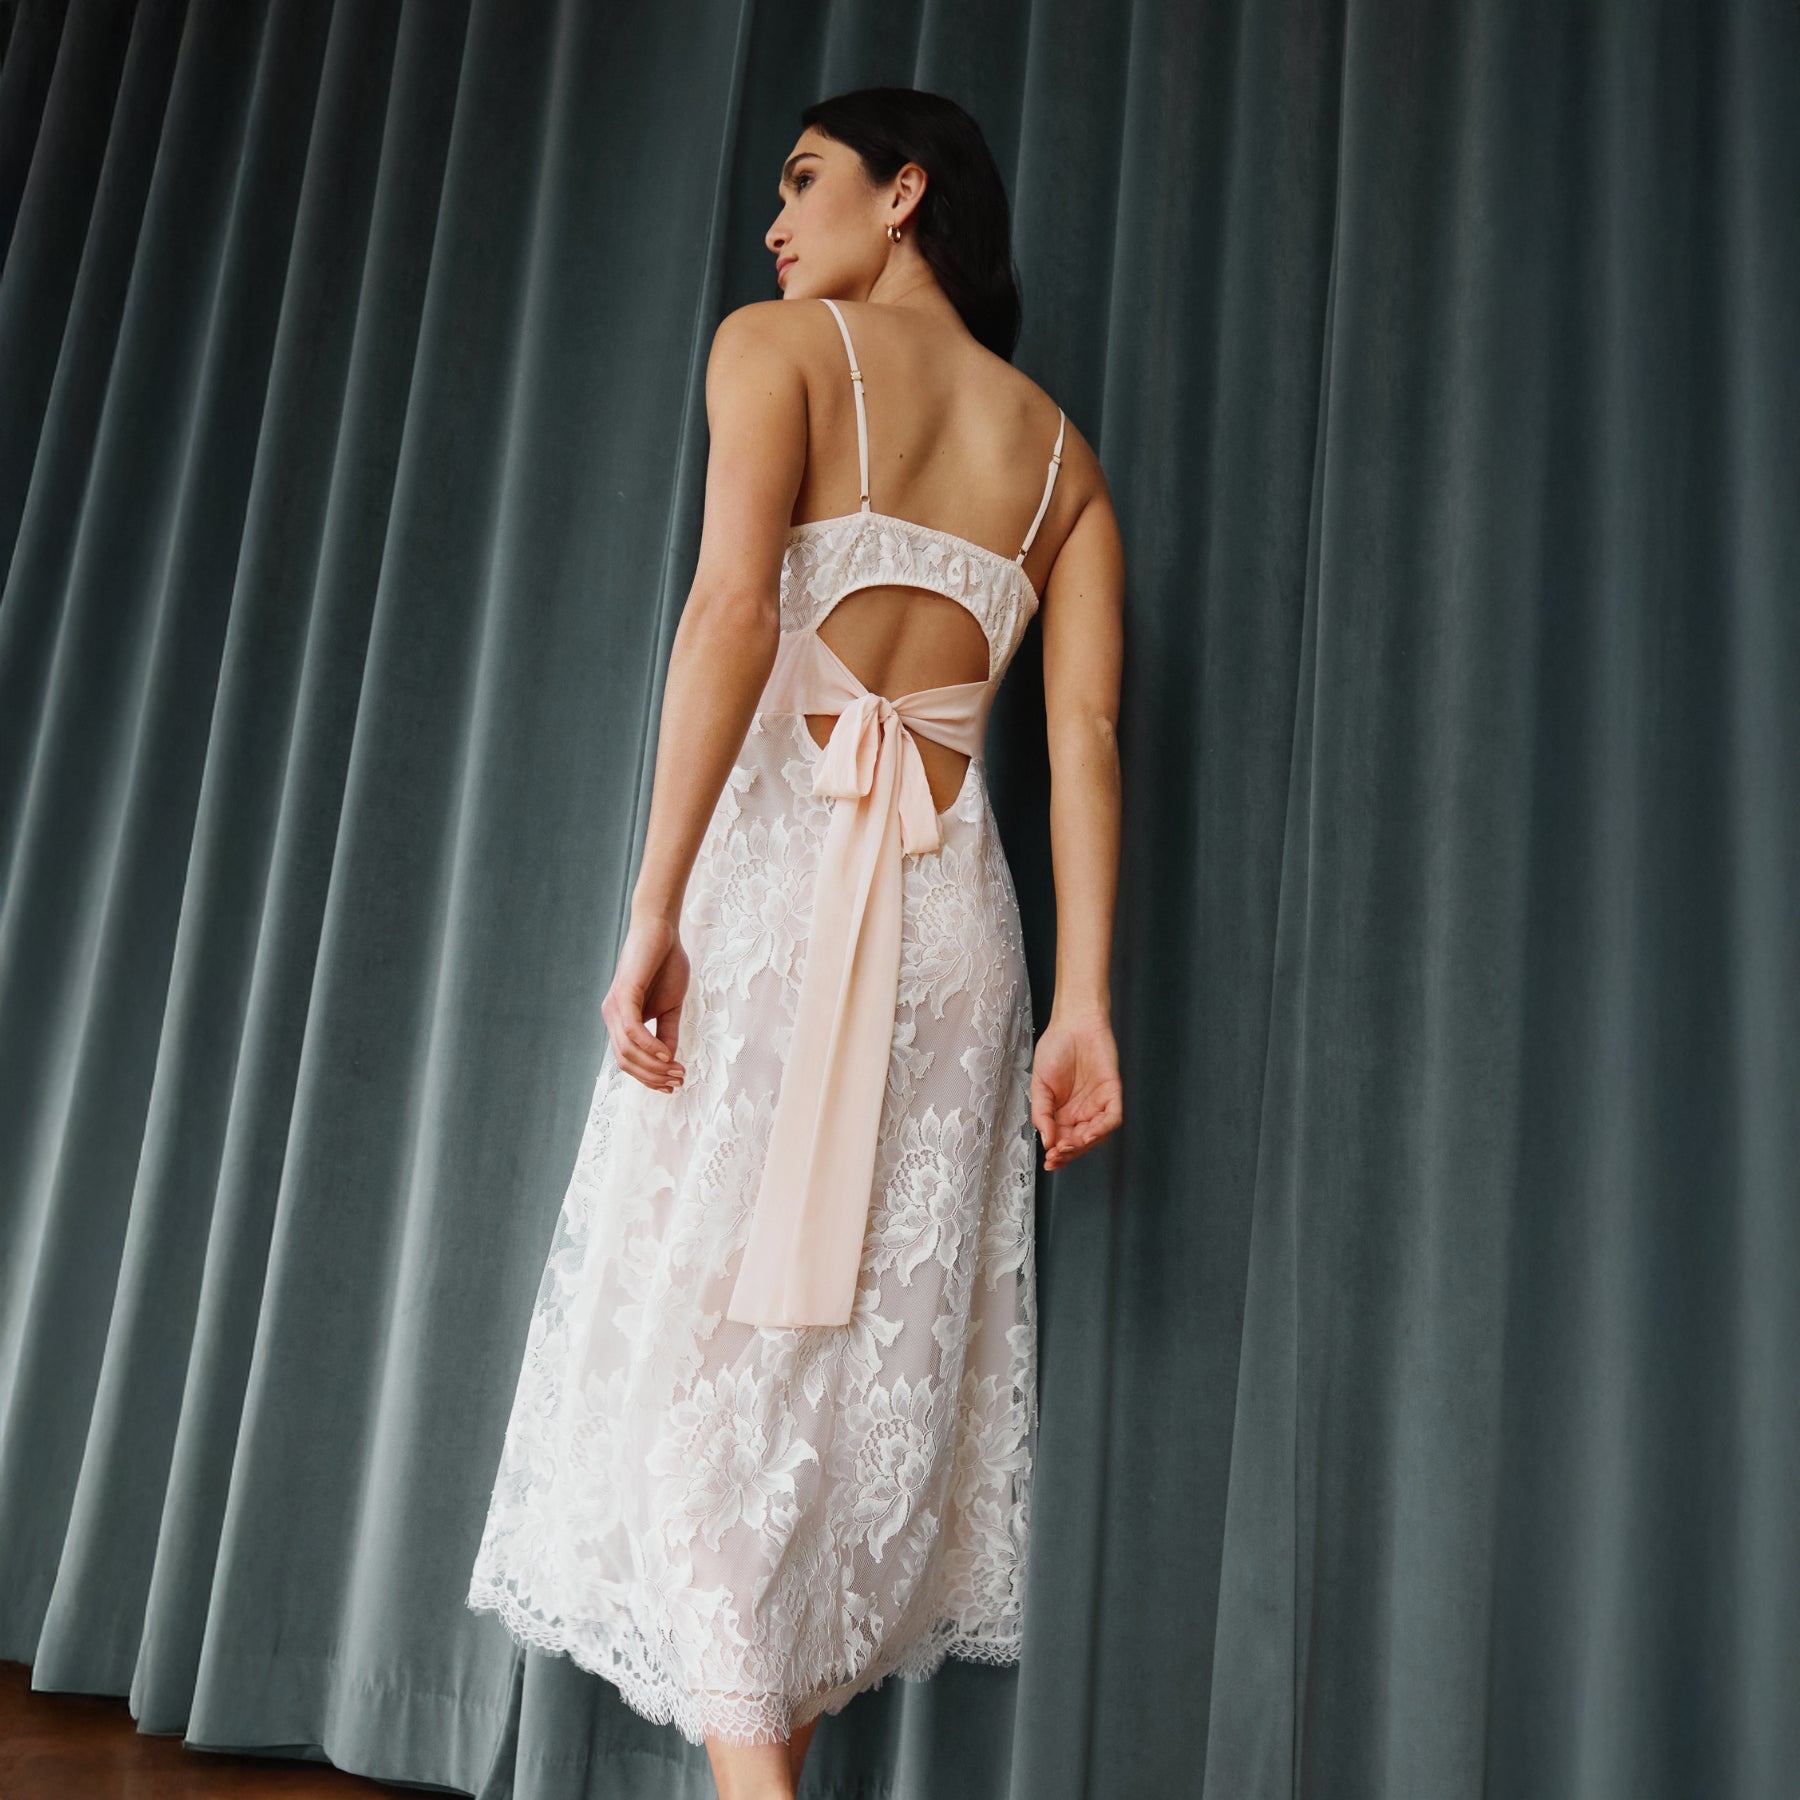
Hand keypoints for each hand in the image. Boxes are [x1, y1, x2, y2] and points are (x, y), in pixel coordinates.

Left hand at [601, 915, 690, 1091]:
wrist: (662, 930)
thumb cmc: (666, 964)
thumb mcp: (670, 1007)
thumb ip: (667, 1033)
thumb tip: (669, 1061)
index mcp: (621, 1020)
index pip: (628, 1061)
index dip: (649, 1077)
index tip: (674, 1084)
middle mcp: (611, 1016)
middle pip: (625, 1062)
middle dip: (652, 1077)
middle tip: (678, 1081)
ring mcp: (615, 1007)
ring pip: (627, 1051)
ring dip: (653, 1067)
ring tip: (677, 1071)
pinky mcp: (623, 995)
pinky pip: (631, 1030)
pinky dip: (649, 1047)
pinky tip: (666, 1055)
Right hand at [1030, 1008, 1122, 1170]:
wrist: (1073, 1023)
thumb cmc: (1055, 1049)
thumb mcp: (1039, 1085)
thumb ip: (1042, 1114)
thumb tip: (1046, 1140)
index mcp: (1065, 1112)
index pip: (1064, 1141)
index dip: (1058, 1154)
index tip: (1049, 1161)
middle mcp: (1083, 1111)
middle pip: (1080, 1143)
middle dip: (1069, 1153)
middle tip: (1057, 1155)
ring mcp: (1099, 1103)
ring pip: (1098, 1135)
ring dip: (1084, 1144)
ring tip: (1069, 1146)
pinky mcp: (1113, 1092)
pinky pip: (1113, 1117)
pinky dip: (1102, 1128)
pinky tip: (1088, 1133)